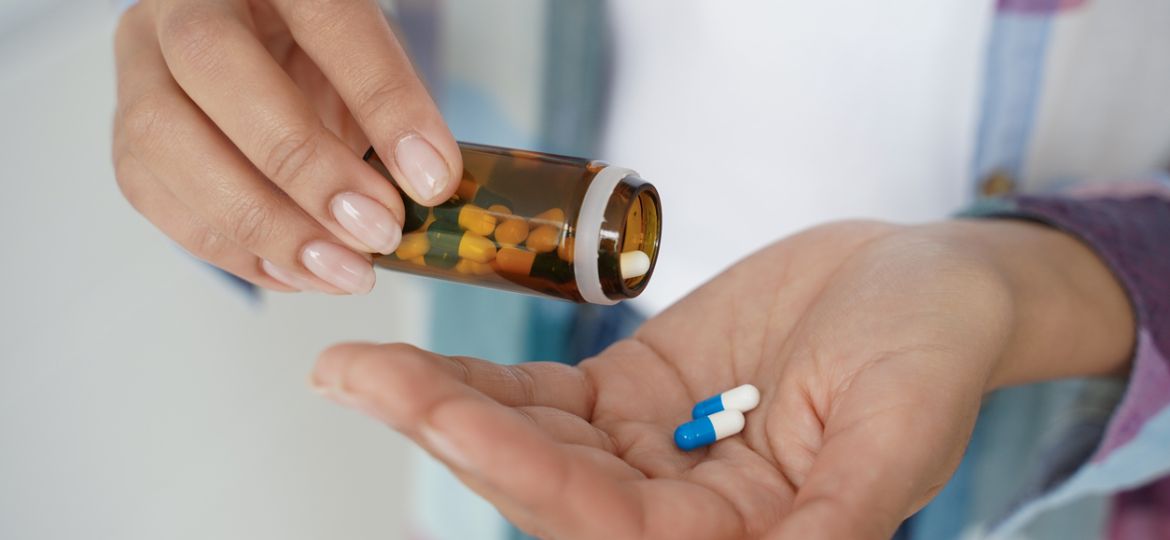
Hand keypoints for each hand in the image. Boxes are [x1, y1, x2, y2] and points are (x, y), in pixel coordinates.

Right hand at [112, 0, 460, 293]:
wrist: (254, 52)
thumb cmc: (318, 54)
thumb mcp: (365, 59)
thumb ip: (389, 107)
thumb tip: (426, 182)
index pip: (325, 18)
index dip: (383, 102)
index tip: (431, 179)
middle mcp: (182, 5)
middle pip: (213, 66)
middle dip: (303, 167)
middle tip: (376, 232)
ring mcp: (139, 64)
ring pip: (164, 141)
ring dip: (264, 226)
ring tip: (342, 272)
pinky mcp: (125, 132)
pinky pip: (154, 196)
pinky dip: (232, 249)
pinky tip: (297, 273)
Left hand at [312, 220, 1132, 538]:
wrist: (930, 280)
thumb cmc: (933, 349)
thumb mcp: (898, 433)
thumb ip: (827, 519)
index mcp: (745, 536)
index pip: (612, 522)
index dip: (525, 471)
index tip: (444, 416)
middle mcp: (685, 510)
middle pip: (546, 484)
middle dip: (451, 434)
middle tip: (359, 382)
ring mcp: (653, 454)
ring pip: (532, 440)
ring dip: (445, 403)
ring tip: (355, 368)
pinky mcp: (636, 399)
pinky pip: (548, 400)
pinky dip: (485, 380)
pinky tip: (417, 364)